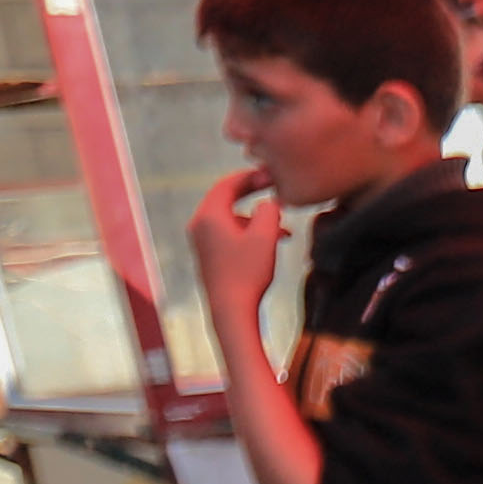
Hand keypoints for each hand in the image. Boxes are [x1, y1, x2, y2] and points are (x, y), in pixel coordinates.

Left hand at [186, 170, 281, 350]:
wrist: (230, 309)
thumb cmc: (248, 273)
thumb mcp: (266, 236)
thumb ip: (270, 210)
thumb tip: (270, 202)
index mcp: (210, 215)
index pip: (228, 183)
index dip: (250, 176)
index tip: (271, 174)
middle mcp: (200, 224)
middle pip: (226, 197)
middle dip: (251, 191)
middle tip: (273, 186)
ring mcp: (202, 240)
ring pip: (230, 216)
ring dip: (255, 215)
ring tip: (282, 223)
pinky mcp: (208, 253)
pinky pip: (228, 231)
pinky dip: (248, 230)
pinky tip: (271, 241)